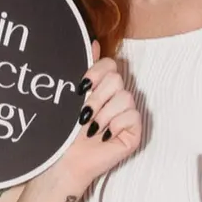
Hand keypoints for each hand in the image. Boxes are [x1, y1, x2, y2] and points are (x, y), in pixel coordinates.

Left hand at [56, 49, 142, 187]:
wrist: (65, 159)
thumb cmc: (66, 131)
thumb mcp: (74, 97)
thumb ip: (85, 69)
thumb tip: (94, 42)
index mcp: (104, 87)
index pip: (111, 64)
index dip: (96, 73)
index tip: (80, 88)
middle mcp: (118, 98)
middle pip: (117, 79)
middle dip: (97, 98)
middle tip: (84, 115)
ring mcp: (128, 115)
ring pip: (125, 97)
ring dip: (103, 114)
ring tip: (92, 129)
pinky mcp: (135, 132)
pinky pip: (132, 116)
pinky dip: (115, 126)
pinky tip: (104, 136)